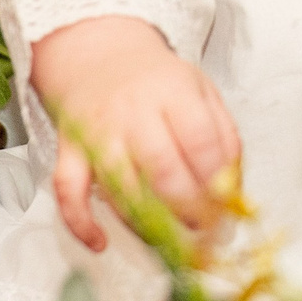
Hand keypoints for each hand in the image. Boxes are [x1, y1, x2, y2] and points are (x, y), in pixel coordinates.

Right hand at [31, 15, 240, 248]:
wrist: (101, 58)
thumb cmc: (159, 83)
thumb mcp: (203, 92)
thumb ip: (225, 137)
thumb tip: (234, 192)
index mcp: (173, 92)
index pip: (200, 140)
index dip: (217, 182)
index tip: (228, 209)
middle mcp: (133, 111)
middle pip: (163, 170)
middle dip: (189, 210)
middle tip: (205, 231)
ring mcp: (97, 132)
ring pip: (120, 188)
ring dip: (148, 225)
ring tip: (172, 241)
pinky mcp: (69, 150)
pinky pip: (67, 191)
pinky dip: (80, 222)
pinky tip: (101, 242)